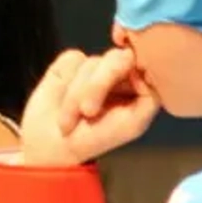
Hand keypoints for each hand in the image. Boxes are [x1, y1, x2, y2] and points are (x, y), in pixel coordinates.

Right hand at [20, 47, 159, 165]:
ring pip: (92, 64)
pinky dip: (66, 84)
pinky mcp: (71, 62)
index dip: (136, 64)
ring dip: (76, 96)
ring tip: (69, 121)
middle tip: (87, 111)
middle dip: (97, 86)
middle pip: (118, 58)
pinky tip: (62, 102)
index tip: (128, 78)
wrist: (53, 144)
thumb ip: (149, 98)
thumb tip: (143, 72)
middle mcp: (119, 71)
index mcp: (138, 85)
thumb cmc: (95, 138)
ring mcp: (95, 65)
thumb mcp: (132, 125)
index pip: (146, 61)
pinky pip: (72, 61)